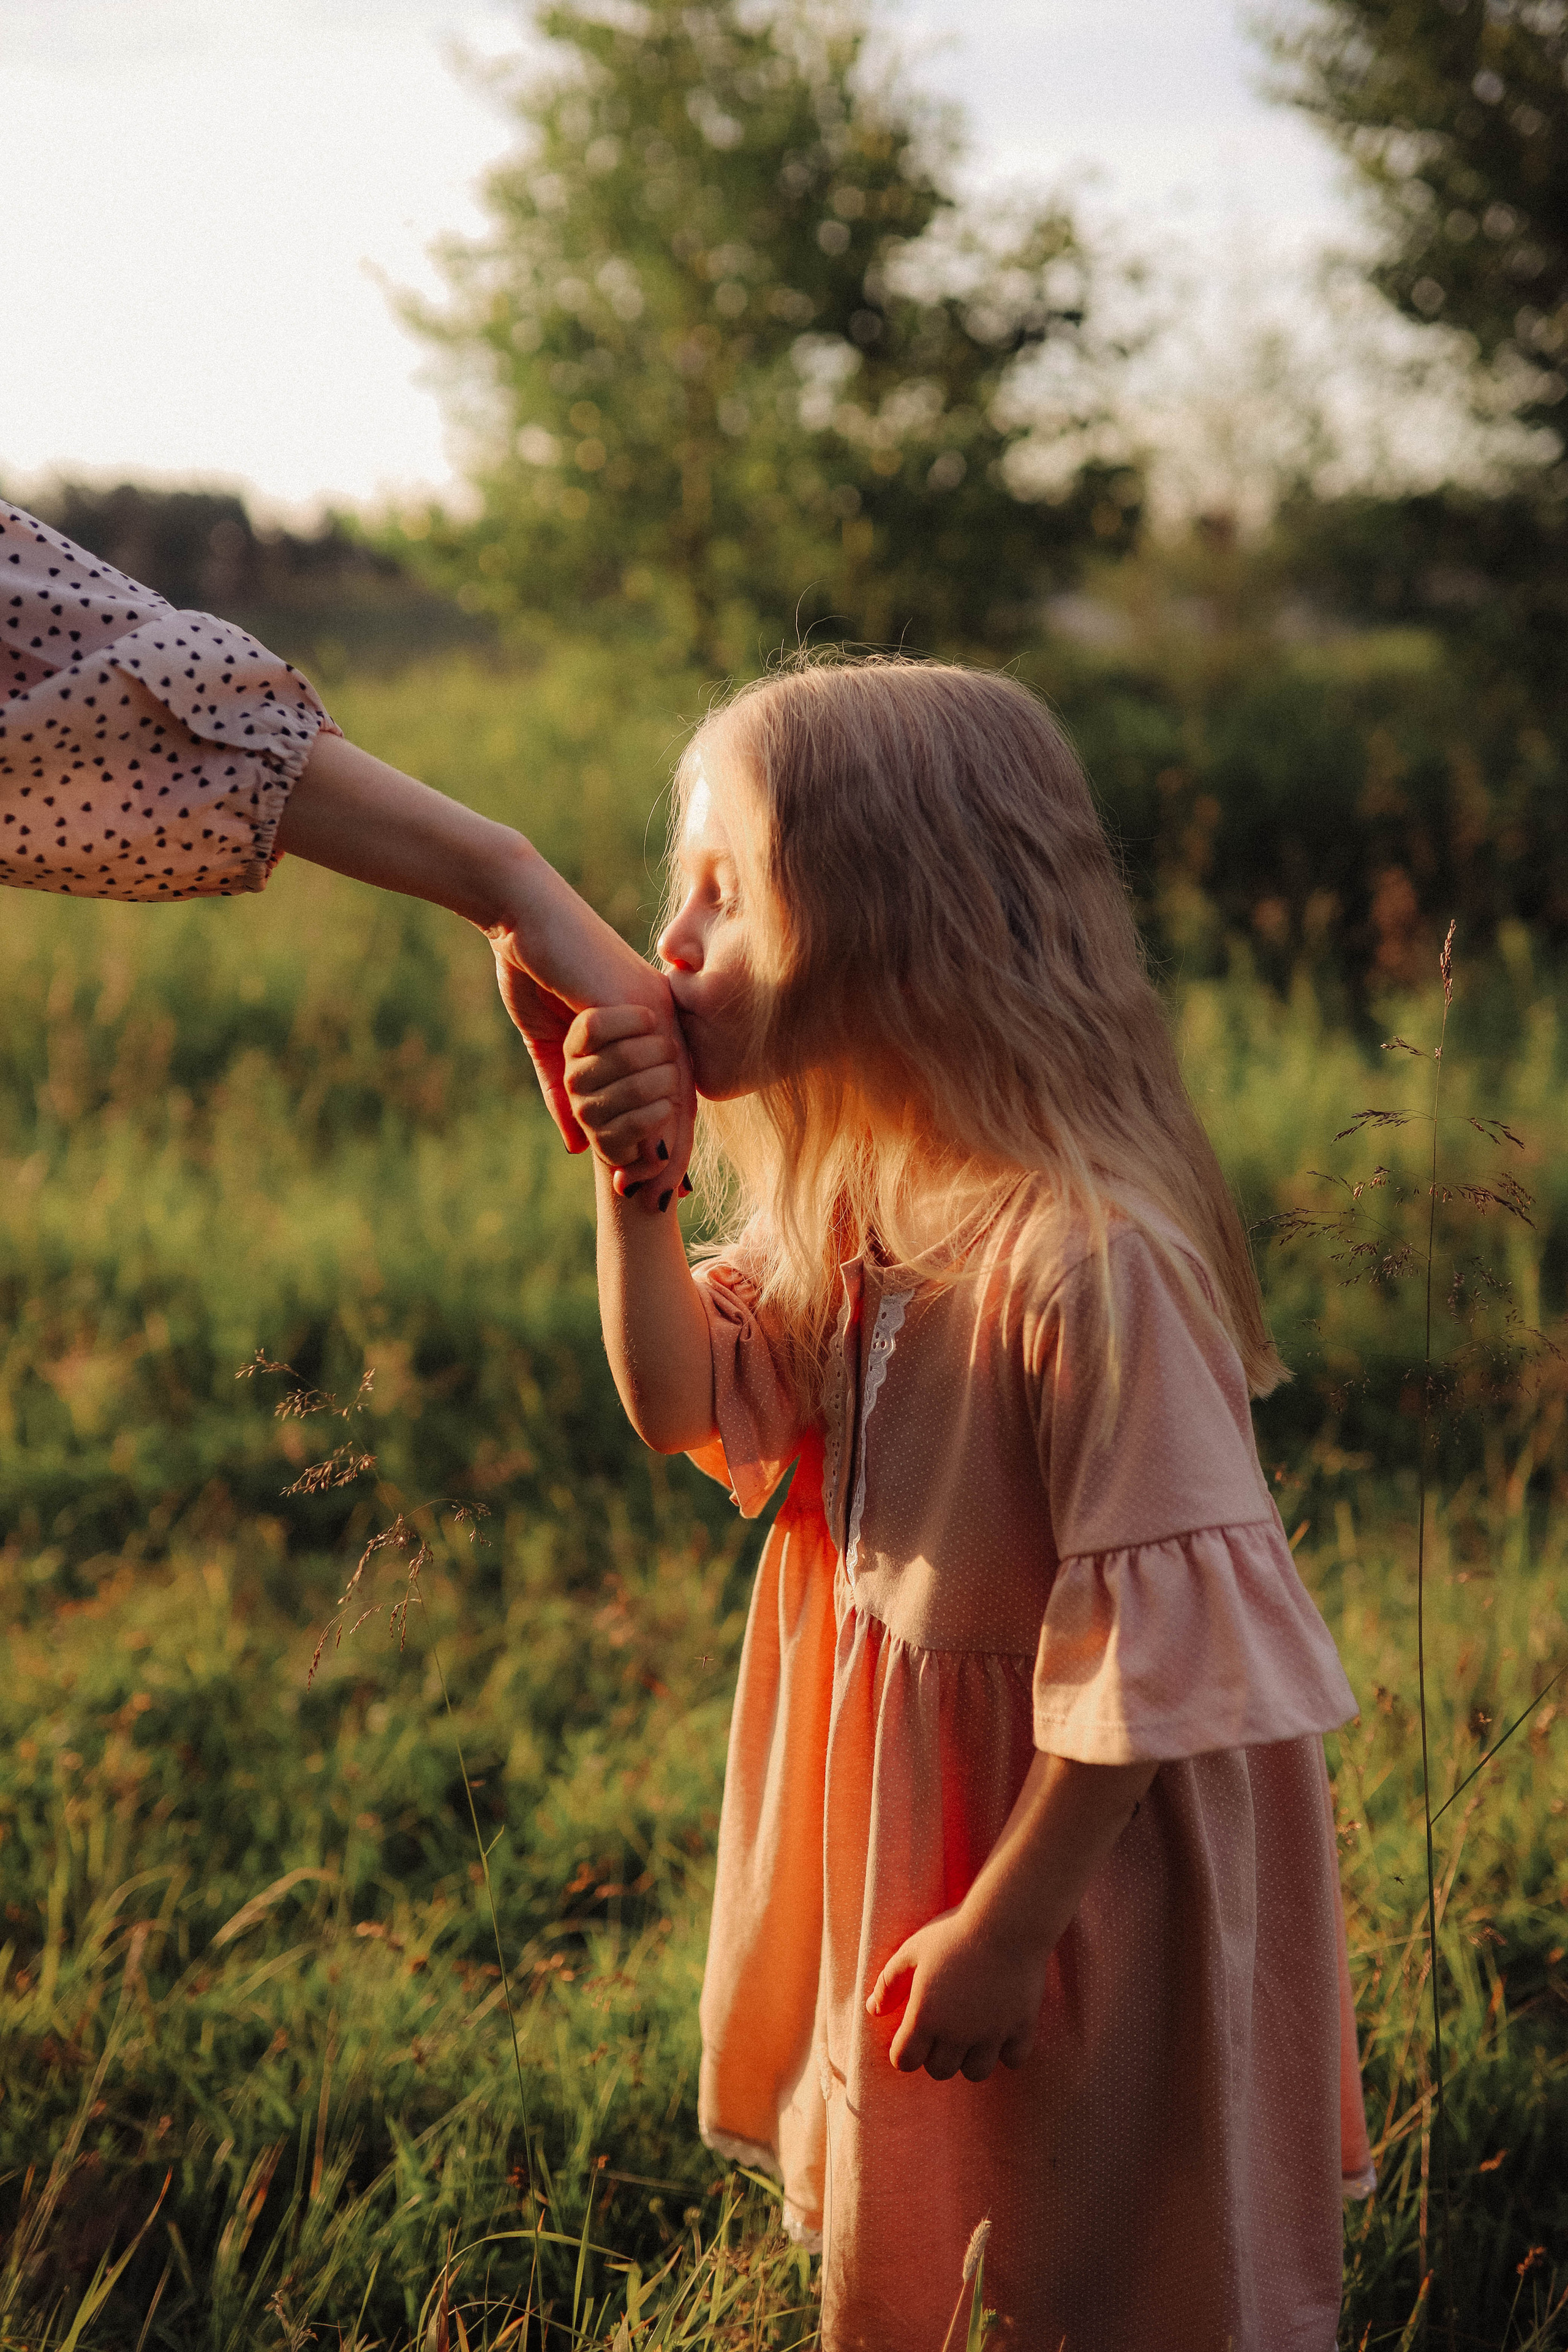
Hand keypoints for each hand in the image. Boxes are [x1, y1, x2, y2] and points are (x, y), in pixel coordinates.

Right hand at [484, 861, 693, 1192]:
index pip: (667, 1092)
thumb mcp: (550, 1040)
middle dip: (667, 1154)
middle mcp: (660, 1017)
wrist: (522, 915)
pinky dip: (637, 1115)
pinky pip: (646, 1072)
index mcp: (646, 1022)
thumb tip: (574, 1141)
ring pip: (666, 1091)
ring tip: (637, 1183)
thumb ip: (561, 1087)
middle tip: (657, 1203)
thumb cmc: (534, 966)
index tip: (652, 1189)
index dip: (661, 1141)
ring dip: (649, 1142)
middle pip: (678, 1099)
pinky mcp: (634, 1006)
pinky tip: (623, 1148)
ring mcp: (653, 1011)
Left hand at [866, 1903, 1047, 2083]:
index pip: (905, 2061)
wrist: (1007, 1921)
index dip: (903, 2051)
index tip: (910, 2037)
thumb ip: (889, 1984)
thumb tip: (873, 2009)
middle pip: (940, 2070)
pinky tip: (1000, 2028)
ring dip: (969, 2059)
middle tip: (941, 2031)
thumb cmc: (954, 1932)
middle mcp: (957, 2034)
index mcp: (926, 2017)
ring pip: (976, 2073)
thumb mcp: (912, 1951)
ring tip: (970, 2034)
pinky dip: (1006, 2051)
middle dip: (935, 2055)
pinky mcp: (1021, 2028)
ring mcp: (992, 2034)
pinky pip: (1013, 2060)